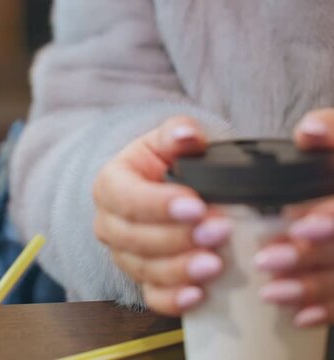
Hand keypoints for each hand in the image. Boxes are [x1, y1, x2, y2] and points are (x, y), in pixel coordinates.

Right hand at [93, 116, 231, 315]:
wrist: (161, 188)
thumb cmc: (165, 163)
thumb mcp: (167, 141)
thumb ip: (177, 133)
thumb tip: (186, 135)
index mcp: (110, 184)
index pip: (127, 198)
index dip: (159, 205)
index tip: (196, 206)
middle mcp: (109, 223)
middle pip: (134, 237)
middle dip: (177, 238)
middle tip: (218, 231)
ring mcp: (123, 254)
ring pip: (143, 268)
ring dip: (179, 269)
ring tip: (215, 264)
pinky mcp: (141, 278)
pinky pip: (150, 296)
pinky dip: (172, 300)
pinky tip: (197, 296)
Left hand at [256, 109, 333, 326]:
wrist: (331, 203)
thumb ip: (333, 130)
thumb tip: (308, 131)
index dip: (331, 219)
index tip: (300, 227)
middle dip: (310, 257)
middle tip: (267, 261)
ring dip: (313, 287)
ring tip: (270, 291)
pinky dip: (328, 309)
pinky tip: (300, 315)